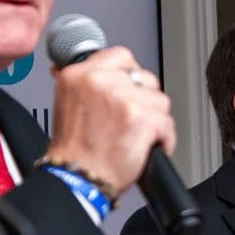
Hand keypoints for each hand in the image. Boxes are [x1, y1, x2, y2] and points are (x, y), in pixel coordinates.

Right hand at [45, 46, 175, 200]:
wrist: (77, 179)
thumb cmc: (73, 152)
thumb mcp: (67, 103)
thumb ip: (85, 83)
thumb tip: (96, 69)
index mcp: (78, 74)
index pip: (121, 56)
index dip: (130, 75)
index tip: (131, 90)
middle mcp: (99, 81)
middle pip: (145, 78)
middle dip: (145, 100)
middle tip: (133, 120)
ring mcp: (122, 98)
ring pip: (160, 101)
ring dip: (155, 121)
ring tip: (138, 137)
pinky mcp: (141, 118)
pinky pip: (167, 123)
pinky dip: (164, 140)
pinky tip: (148, 148)